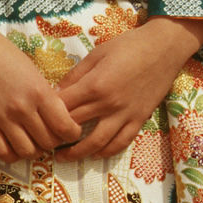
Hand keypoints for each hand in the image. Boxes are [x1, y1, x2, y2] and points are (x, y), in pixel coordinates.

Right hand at [0, 5, 81, 160]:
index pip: (65, 127)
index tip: (69, 131)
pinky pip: (1, 152)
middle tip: (50, 136)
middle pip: (48, 142)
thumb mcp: (36, 74)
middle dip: (53, 142)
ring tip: (33, 141)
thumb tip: (61, 119)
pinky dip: (12, 155)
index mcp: (41, 93)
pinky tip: (15, 146)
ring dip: (34, 150)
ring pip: (27, 151)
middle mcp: (23, 108)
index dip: (72, 134)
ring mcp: (2, 117)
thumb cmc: (7, 57)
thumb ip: (48, 97)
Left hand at [56, 17, 202, 160]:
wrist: (165, 47)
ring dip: (77, 153)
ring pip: (97, 143)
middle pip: (74, 127)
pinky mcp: (139, 119)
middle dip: (56, 136)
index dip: (46, 115)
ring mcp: (125, 114)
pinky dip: (106, 151)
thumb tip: (56, 93)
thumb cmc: (130, 45)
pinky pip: (121, 142)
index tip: (38, 118)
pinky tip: (94, 154)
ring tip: (63, 157)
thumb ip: (76, 75)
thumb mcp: (97, 54)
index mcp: (94, 85)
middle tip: (43, 140)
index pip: (62, 108)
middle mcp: (108, 104)